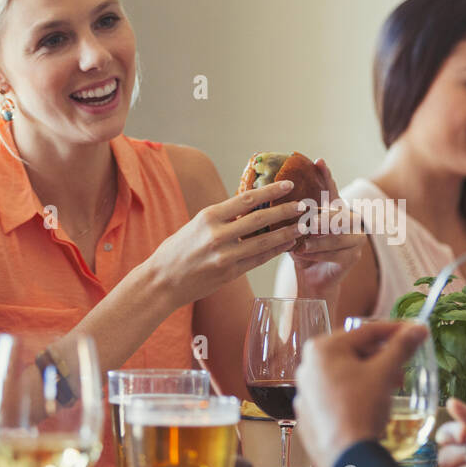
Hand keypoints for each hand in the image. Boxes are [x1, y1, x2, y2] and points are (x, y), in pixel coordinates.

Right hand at [148, 179, 307, 307]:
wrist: (161, 282)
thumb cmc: (177, 250)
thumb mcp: (196, 225)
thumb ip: (221, 217)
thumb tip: (248, 205)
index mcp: (208, 216)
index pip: (246, 198)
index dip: (270, 190)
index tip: (288, 185)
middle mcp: (217, 234)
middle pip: (260, 219)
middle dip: (285, 211)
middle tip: (304, 206)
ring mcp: (225, 256)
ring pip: (263, 241)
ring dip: (287, 233)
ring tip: (303, 226)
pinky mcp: (230, 274)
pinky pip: (258, 260)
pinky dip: (275, 251)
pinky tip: (288, 245)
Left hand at [292, 159, 364, 293]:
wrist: (311, 277)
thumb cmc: (302, 249)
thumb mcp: (295, 230)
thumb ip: (293, 215)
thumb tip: (271, 196)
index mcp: (335, 209)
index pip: (331, 188)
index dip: (326, 175)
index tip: (318, 161)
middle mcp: (350, 221)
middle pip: (340, 214)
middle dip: (324, 218)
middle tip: (309, 222)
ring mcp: (355, 239)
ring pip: (337, 237)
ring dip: (317, 241)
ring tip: (301, 244)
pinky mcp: (353, 257)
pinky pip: (336, 254)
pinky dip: (318, 254)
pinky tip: (304, 254)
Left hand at [294, 321, 429, 466]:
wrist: (346, 457)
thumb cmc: (362, 408)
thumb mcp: (384, 373)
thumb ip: (401, 347)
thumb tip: (418, 329)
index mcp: (322, 349)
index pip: (364, 331)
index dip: (393, 330)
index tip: (414, 331)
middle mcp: (307, 366)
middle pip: (353, 353)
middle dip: (381, 359)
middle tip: (402, 369)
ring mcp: (305, 392)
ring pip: (344, 374)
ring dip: (370, 376)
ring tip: (390, 388)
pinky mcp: (309, 414)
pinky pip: (335, 395)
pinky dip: (354, 394)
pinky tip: (370, 406)